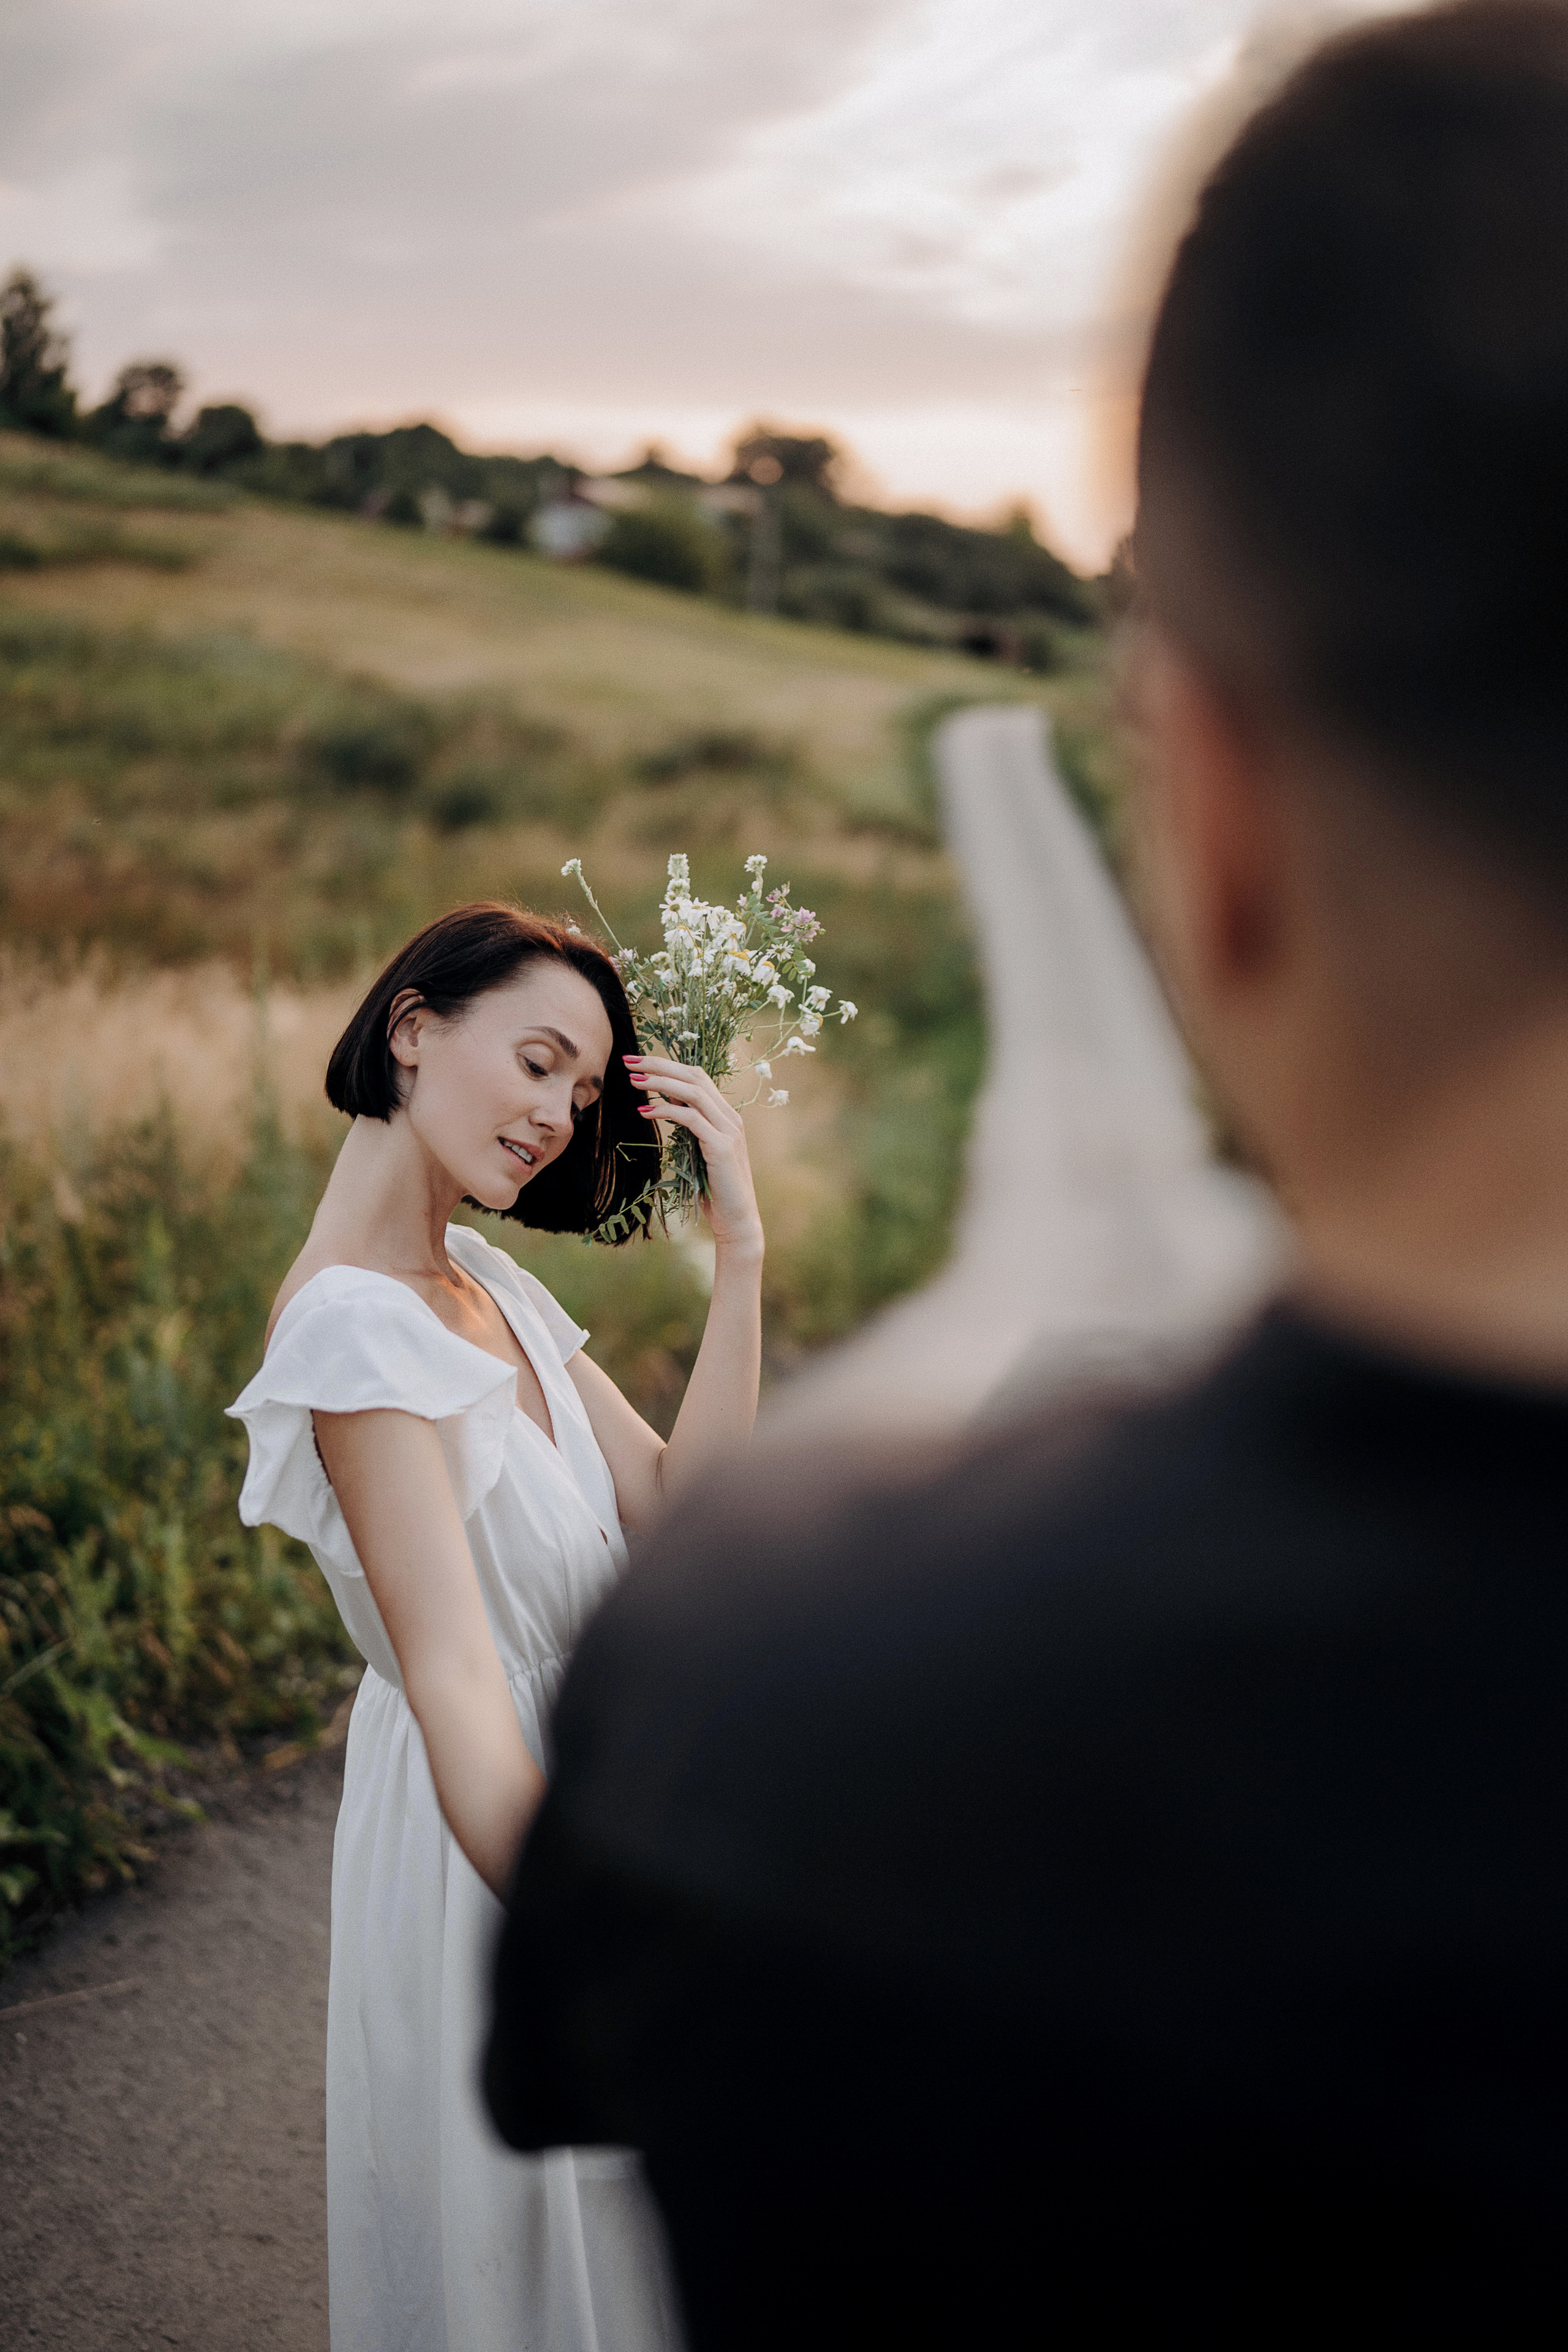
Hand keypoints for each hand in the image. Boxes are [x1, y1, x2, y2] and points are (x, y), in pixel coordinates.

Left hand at [625, 1056, 763, 1255]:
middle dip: (660, 1064)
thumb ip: (689, 1126)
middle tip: (629, 1060)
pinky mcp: (721, 1147)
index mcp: (726, 1115)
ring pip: (693, 1092)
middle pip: (695, 1076)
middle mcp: (731, 1118)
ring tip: (633, 1080)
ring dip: (660, 1083)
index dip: (668, 1065)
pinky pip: (691, 1119)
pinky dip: (666, 1111)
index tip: (639, 1062)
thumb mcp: (697, 1150)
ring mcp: (729, 1131)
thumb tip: (667, 1103)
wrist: (737, 1219)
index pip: (697, 1077)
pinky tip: (645, 1111)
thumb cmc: (714, 1189)